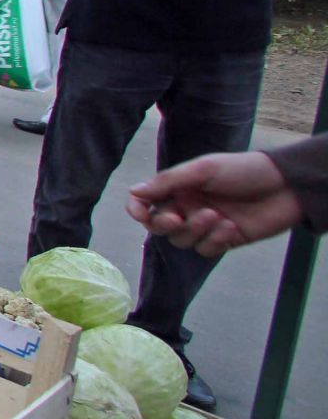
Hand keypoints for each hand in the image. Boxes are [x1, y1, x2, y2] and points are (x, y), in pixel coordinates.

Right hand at [126, 152, 302, 256]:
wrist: (285, 186)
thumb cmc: (244, 170)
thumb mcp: (204, 169)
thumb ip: (168, 181)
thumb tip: (134, 192)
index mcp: (179, 188)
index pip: (146, 202)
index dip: (137, 209)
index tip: (140, 214)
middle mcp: (187, 207)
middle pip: (160, 226)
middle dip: (166, 224)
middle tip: (180, 218)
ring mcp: (205, 226)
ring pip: (182, 240)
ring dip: (196, 230)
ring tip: (218, 216)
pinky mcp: (223, 241)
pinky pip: (205, 249)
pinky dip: (215, 240)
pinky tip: (231, 227)